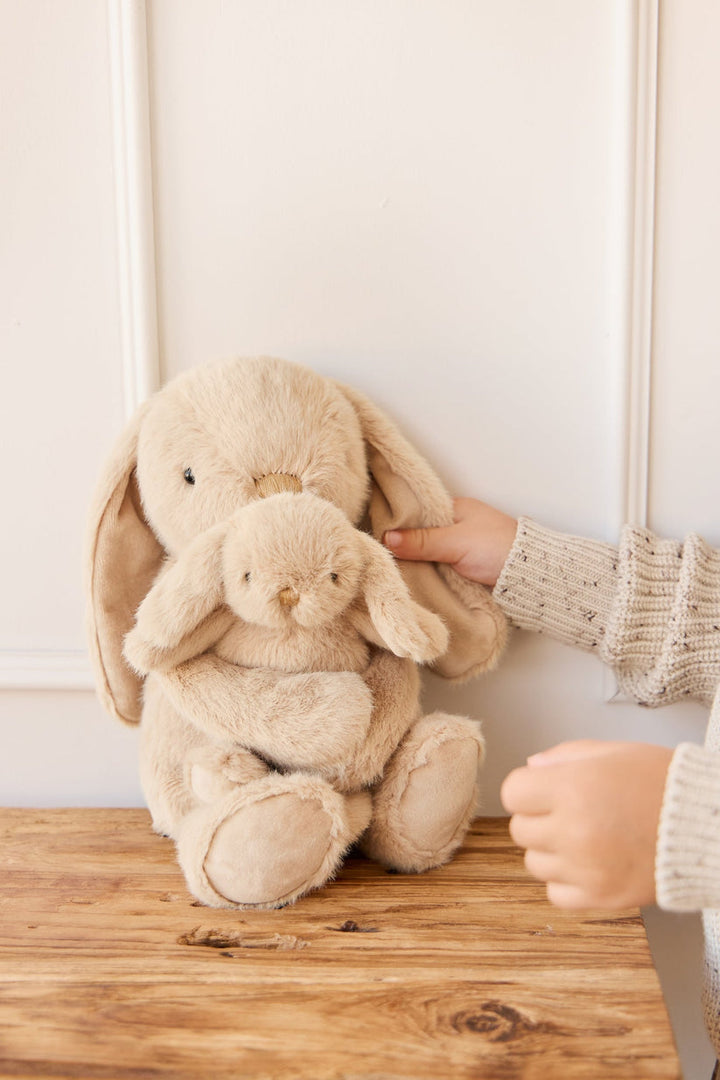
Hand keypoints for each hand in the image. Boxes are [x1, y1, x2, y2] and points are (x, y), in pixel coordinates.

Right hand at [383, 497, 516, 586]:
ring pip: (430, 554)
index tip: (378, 535)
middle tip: (382, 558)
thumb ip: (421, 541)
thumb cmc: (497, 549)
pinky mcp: (467, 569)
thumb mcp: (454, 543)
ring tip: (392, 572)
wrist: (531, 576)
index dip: (399, 523)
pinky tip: (415, 582)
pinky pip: (440, 570)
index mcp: (456, 509)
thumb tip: (387, 537)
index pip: (419, 513)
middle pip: (422, 536)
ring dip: (418, 564)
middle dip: (406, 547)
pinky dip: (430, 575)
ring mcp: (463, 547)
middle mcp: (458, 525)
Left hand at [500, 740, 672, 910]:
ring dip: (552, 851)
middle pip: (520, 829)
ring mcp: (584, 867)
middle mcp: (573, 829)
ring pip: (534, 863)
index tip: (543, 790)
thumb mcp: (612, 752)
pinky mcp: (599, 896)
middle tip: (570, 813)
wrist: (706, 826)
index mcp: (572, 787)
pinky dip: (567, 881)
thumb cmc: (662, 784)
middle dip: (539, 819)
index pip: (512, 793)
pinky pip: (555, 893)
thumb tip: (532, 769)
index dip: (527, 789)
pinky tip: (590, 863)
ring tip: (586, 837)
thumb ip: (564, 756)